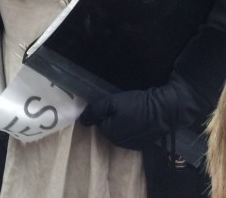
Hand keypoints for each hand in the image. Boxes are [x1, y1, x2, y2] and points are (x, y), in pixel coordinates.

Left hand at [79, 77, 198, 149]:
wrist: (164, 111)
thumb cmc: (137, 105)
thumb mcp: (112, 102)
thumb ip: (96, 110)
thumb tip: (82, 120)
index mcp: (110, 133)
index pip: (99, 122)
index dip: (103, 111)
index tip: (111, 103)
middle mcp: (120, 143)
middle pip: (109, 128)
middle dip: (111, 118)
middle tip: (121, 105)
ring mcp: (133, 145)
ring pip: (120, 132)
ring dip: (122, 122)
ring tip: (131, 110)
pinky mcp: (144, 143)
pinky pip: (131, 134)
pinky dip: (132, 126)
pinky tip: (139, 117)